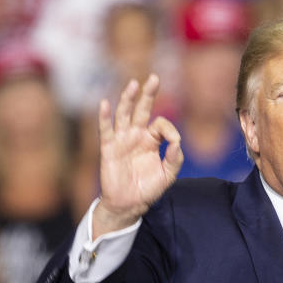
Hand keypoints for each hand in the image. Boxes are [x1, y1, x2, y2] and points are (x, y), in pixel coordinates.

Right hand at [94, 74, 182, 236]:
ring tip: (134, 84)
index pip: (161, 124)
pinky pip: (106, 130)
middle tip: (154, 78)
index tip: (175, 143)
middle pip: (142, 109)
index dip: (169, 129)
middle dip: (148, 94)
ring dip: (128, 99)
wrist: (129, 204)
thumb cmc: (148, 189)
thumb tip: (178, 142)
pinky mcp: (109, 148)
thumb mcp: (168, 176)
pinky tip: (105, 104)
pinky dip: (104, 117)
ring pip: (124, 114)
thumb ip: (175, 159)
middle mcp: (136, 135)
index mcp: (151, 140)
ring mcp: (122, 140)